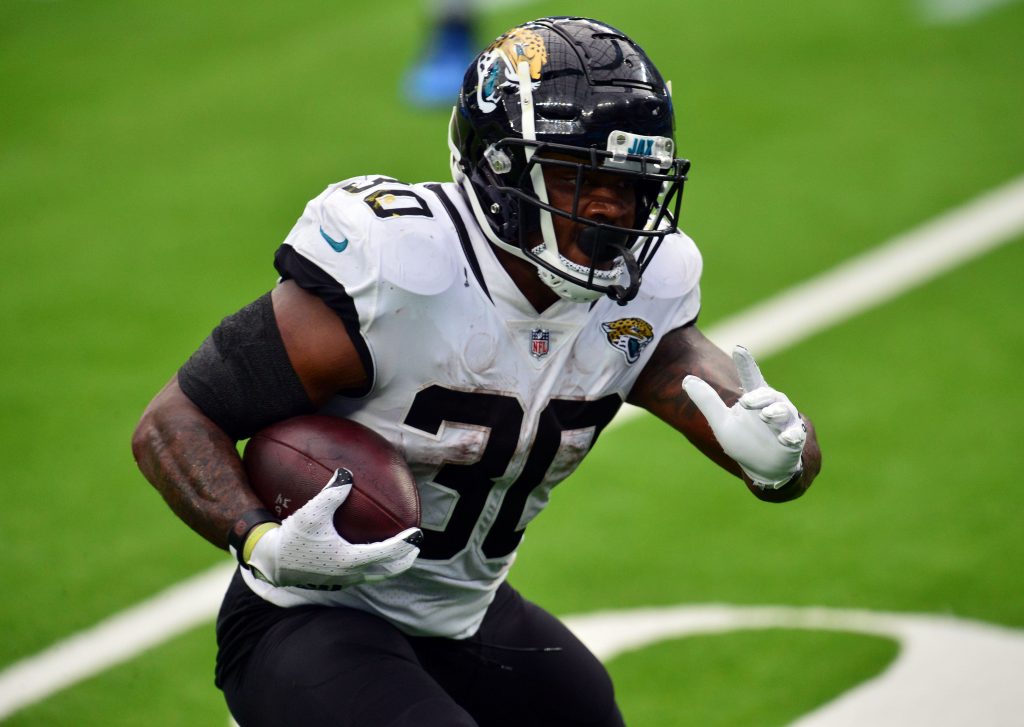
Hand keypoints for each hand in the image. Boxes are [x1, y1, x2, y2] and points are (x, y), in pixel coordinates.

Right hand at [245, 469, 421, 588]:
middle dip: (404, 559)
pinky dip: (373, 565)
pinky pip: (362, 574)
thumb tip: (347, 472)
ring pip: (375, 575)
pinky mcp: (333, 582)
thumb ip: (331, 493)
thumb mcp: (311, 513)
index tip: (418, 534)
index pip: (387, 553)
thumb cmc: (291, 537)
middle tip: (415, 546)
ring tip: (399, 552)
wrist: (270, 563)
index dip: (405, 544)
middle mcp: (349, 574)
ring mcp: (341, 581)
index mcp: (349, 559)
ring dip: (390, 564)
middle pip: (387, 571)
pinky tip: (368, 552)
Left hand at [682, 346, 805, 488]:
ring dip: (775, 413)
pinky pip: (796, 435)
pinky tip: (786, 438)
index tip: (738, 349)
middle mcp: (773, 406)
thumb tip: (686, 379)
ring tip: (765, 415)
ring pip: (784, 412)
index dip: (745, 364)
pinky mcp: (794, 439)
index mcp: (755, 399)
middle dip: (758, 398)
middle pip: (768, 395)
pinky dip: (792, 435)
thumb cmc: (744, 441)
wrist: (764, 468)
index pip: (750, 377)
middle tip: (745, 402)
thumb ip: (707, 401)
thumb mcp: (721, 422)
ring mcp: (785, 422)